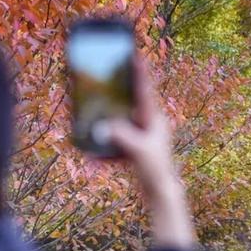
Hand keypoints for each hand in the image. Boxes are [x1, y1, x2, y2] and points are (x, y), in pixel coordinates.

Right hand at [104, 56, 195, 249]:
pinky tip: (91, 161)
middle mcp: (148, 125)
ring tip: (89, 125)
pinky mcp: (134, 152)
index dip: (139, 72)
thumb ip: (122, 137)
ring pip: (118, 127)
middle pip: (128, 106)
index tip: (134, 54)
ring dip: (104, 129)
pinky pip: (115, 148)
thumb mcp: (139, 151)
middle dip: (114, 98)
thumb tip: (104, 127)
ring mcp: (141, 138)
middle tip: (102, 83)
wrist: (161, 195)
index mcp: (153, 119)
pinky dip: (104, 154)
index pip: (145, 91)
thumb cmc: (156, 170)